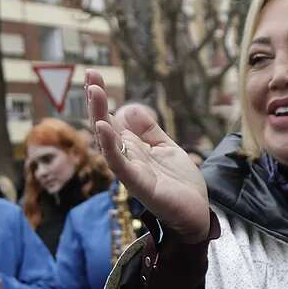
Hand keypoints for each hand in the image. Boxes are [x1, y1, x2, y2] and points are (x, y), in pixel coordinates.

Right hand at [86, 70, 209, 242]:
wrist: (197, 214)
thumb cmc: (181, 184)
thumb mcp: (167, 148)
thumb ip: (149, 131)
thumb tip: (129, 108)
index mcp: (133, 149)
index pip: (112, 119)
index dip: (102, 98)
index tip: (93, 74)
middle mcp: (127, 158)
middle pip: (106, 127)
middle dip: (97, 102)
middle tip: (90, 76)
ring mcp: (131, 171)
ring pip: (108, 142)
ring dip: (99, 117)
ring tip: (94, 92)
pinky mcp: (139, 185)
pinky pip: (120, 164)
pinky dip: (110, 146)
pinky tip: (103, 127)